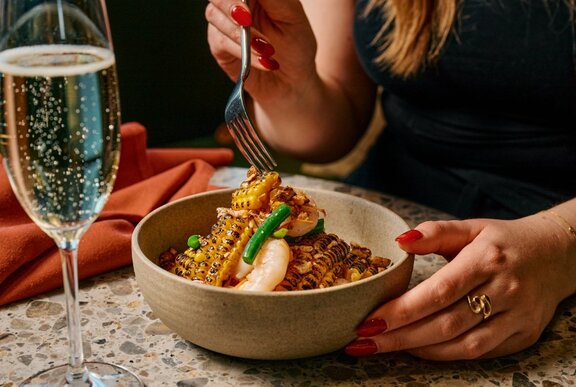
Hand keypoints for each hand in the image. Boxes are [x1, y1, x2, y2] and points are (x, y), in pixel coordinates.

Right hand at [205, 0, 317, 101]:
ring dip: (241, 34)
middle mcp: (237, 3)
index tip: (247, 8)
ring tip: (268, 50)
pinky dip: (242, 51)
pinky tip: (262, 61)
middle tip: (247, 21)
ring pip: (214, 15)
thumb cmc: (297, 46)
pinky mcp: (219, 45)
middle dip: (230, 5)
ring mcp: (224, 23)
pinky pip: (220, 42)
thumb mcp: (292, 16)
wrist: (293, 81)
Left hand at [346, 213, 575, 359]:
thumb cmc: (503, 241)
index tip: (370, 320)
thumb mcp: (470, 227)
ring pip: (463, 345)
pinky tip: (419, 350)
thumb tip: (399, 241)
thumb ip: (434, 233)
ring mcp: (517, 316)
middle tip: (362, 342)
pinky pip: (480, 352)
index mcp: (486, 259)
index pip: (438, 291)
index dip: (403, 310)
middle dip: (400, 336)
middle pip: (445, 323)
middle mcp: (504, 290)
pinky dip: (446, 354)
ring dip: (419, 350)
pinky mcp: (524, 335)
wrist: (558, 255)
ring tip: (383, 347)